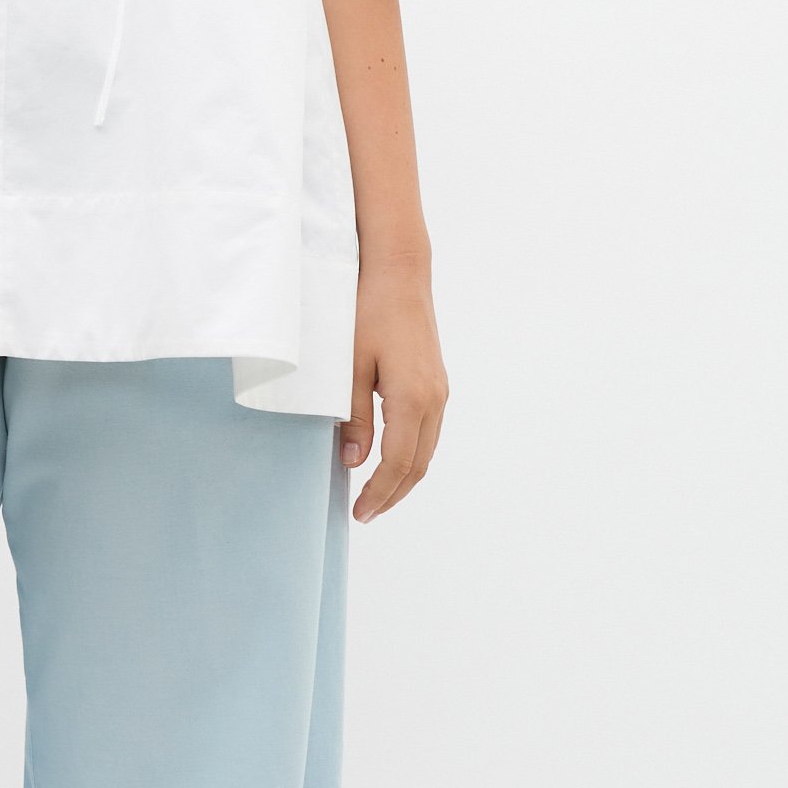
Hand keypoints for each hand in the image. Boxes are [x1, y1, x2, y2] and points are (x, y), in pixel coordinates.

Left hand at [342, 262, 447, 522]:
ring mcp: (439, 391)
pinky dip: (411, 455)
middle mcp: (434, 399)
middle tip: (365, 514)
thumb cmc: (368, 311)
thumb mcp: (348, 365)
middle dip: (392, 494)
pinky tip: (389, 460)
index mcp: (413, 398)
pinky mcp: (435, 383)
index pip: (398, 463)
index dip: (379, 493)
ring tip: (375, 496)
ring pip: (426, 450)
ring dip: (403, 478)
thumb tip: (354, 462)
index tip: (360, 513)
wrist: (398, 272)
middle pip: (419, 465)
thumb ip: (352, 416)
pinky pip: (428, 432)